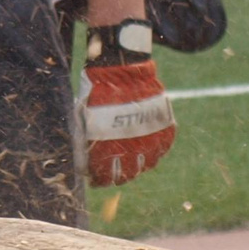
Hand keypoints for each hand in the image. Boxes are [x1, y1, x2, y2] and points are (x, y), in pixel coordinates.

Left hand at [84, 20, 175, 184]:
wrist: (120, 69)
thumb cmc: (97, 93)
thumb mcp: (85, 120)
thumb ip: (87, 144)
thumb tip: (84, 166)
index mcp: (108, 148)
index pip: (105, 176)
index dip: (100, 181)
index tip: (97, 180)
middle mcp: (131, 148)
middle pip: (127, 175)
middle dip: (118, 176)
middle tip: (114, 173)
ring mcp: (150, 138)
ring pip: (146, 165)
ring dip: (138, 165)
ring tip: (132, 160)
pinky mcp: (164, 128)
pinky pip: (162, 149)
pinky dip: (155, 151)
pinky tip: (147, 148)